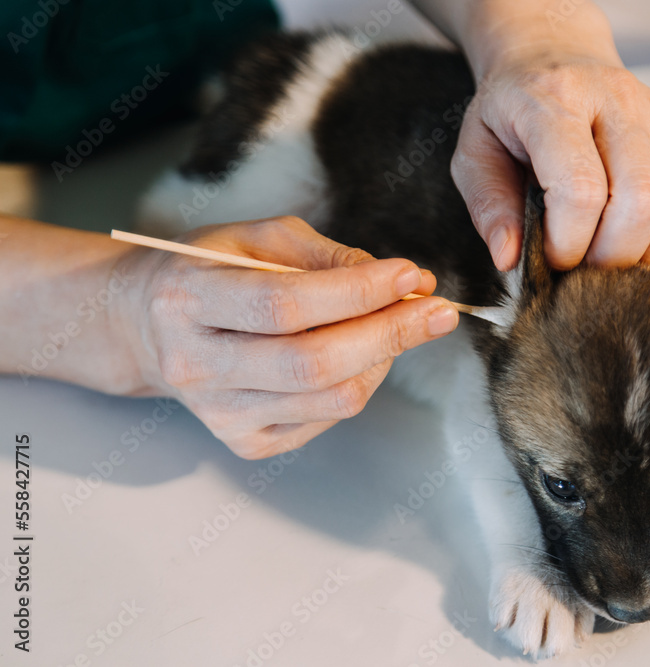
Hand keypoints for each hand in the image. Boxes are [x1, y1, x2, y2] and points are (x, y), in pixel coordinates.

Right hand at [111, 216, 458, 458]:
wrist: (147, 327)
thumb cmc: (211, 270)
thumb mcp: (257, 238)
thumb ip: (328, 256)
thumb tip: (407, 283)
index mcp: (189, 298)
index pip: (283, 304)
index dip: (356, 292)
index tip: (411, 274)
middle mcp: (196, 365)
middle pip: (312, 363)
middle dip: (390, 334)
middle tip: (440, 311)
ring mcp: (219, 413)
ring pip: (329, 399)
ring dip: (384, 360)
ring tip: (403, 325)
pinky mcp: (244, 442)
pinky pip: (326, 420)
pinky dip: (360, 384)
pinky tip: (360, 355)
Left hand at [441, 0, 649, 277]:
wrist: (550, 53)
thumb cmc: (512, 109)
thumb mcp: (475, 151)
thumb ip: (488, 206)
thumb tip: (510, 258)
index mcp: (556, 104)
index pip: (581, 190)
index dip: (570, 244)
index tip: (553, 261)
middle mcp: (617, 102)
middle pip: (643, 199)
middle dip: (616, 255)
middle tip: (590, 269)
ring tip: (627, 264)